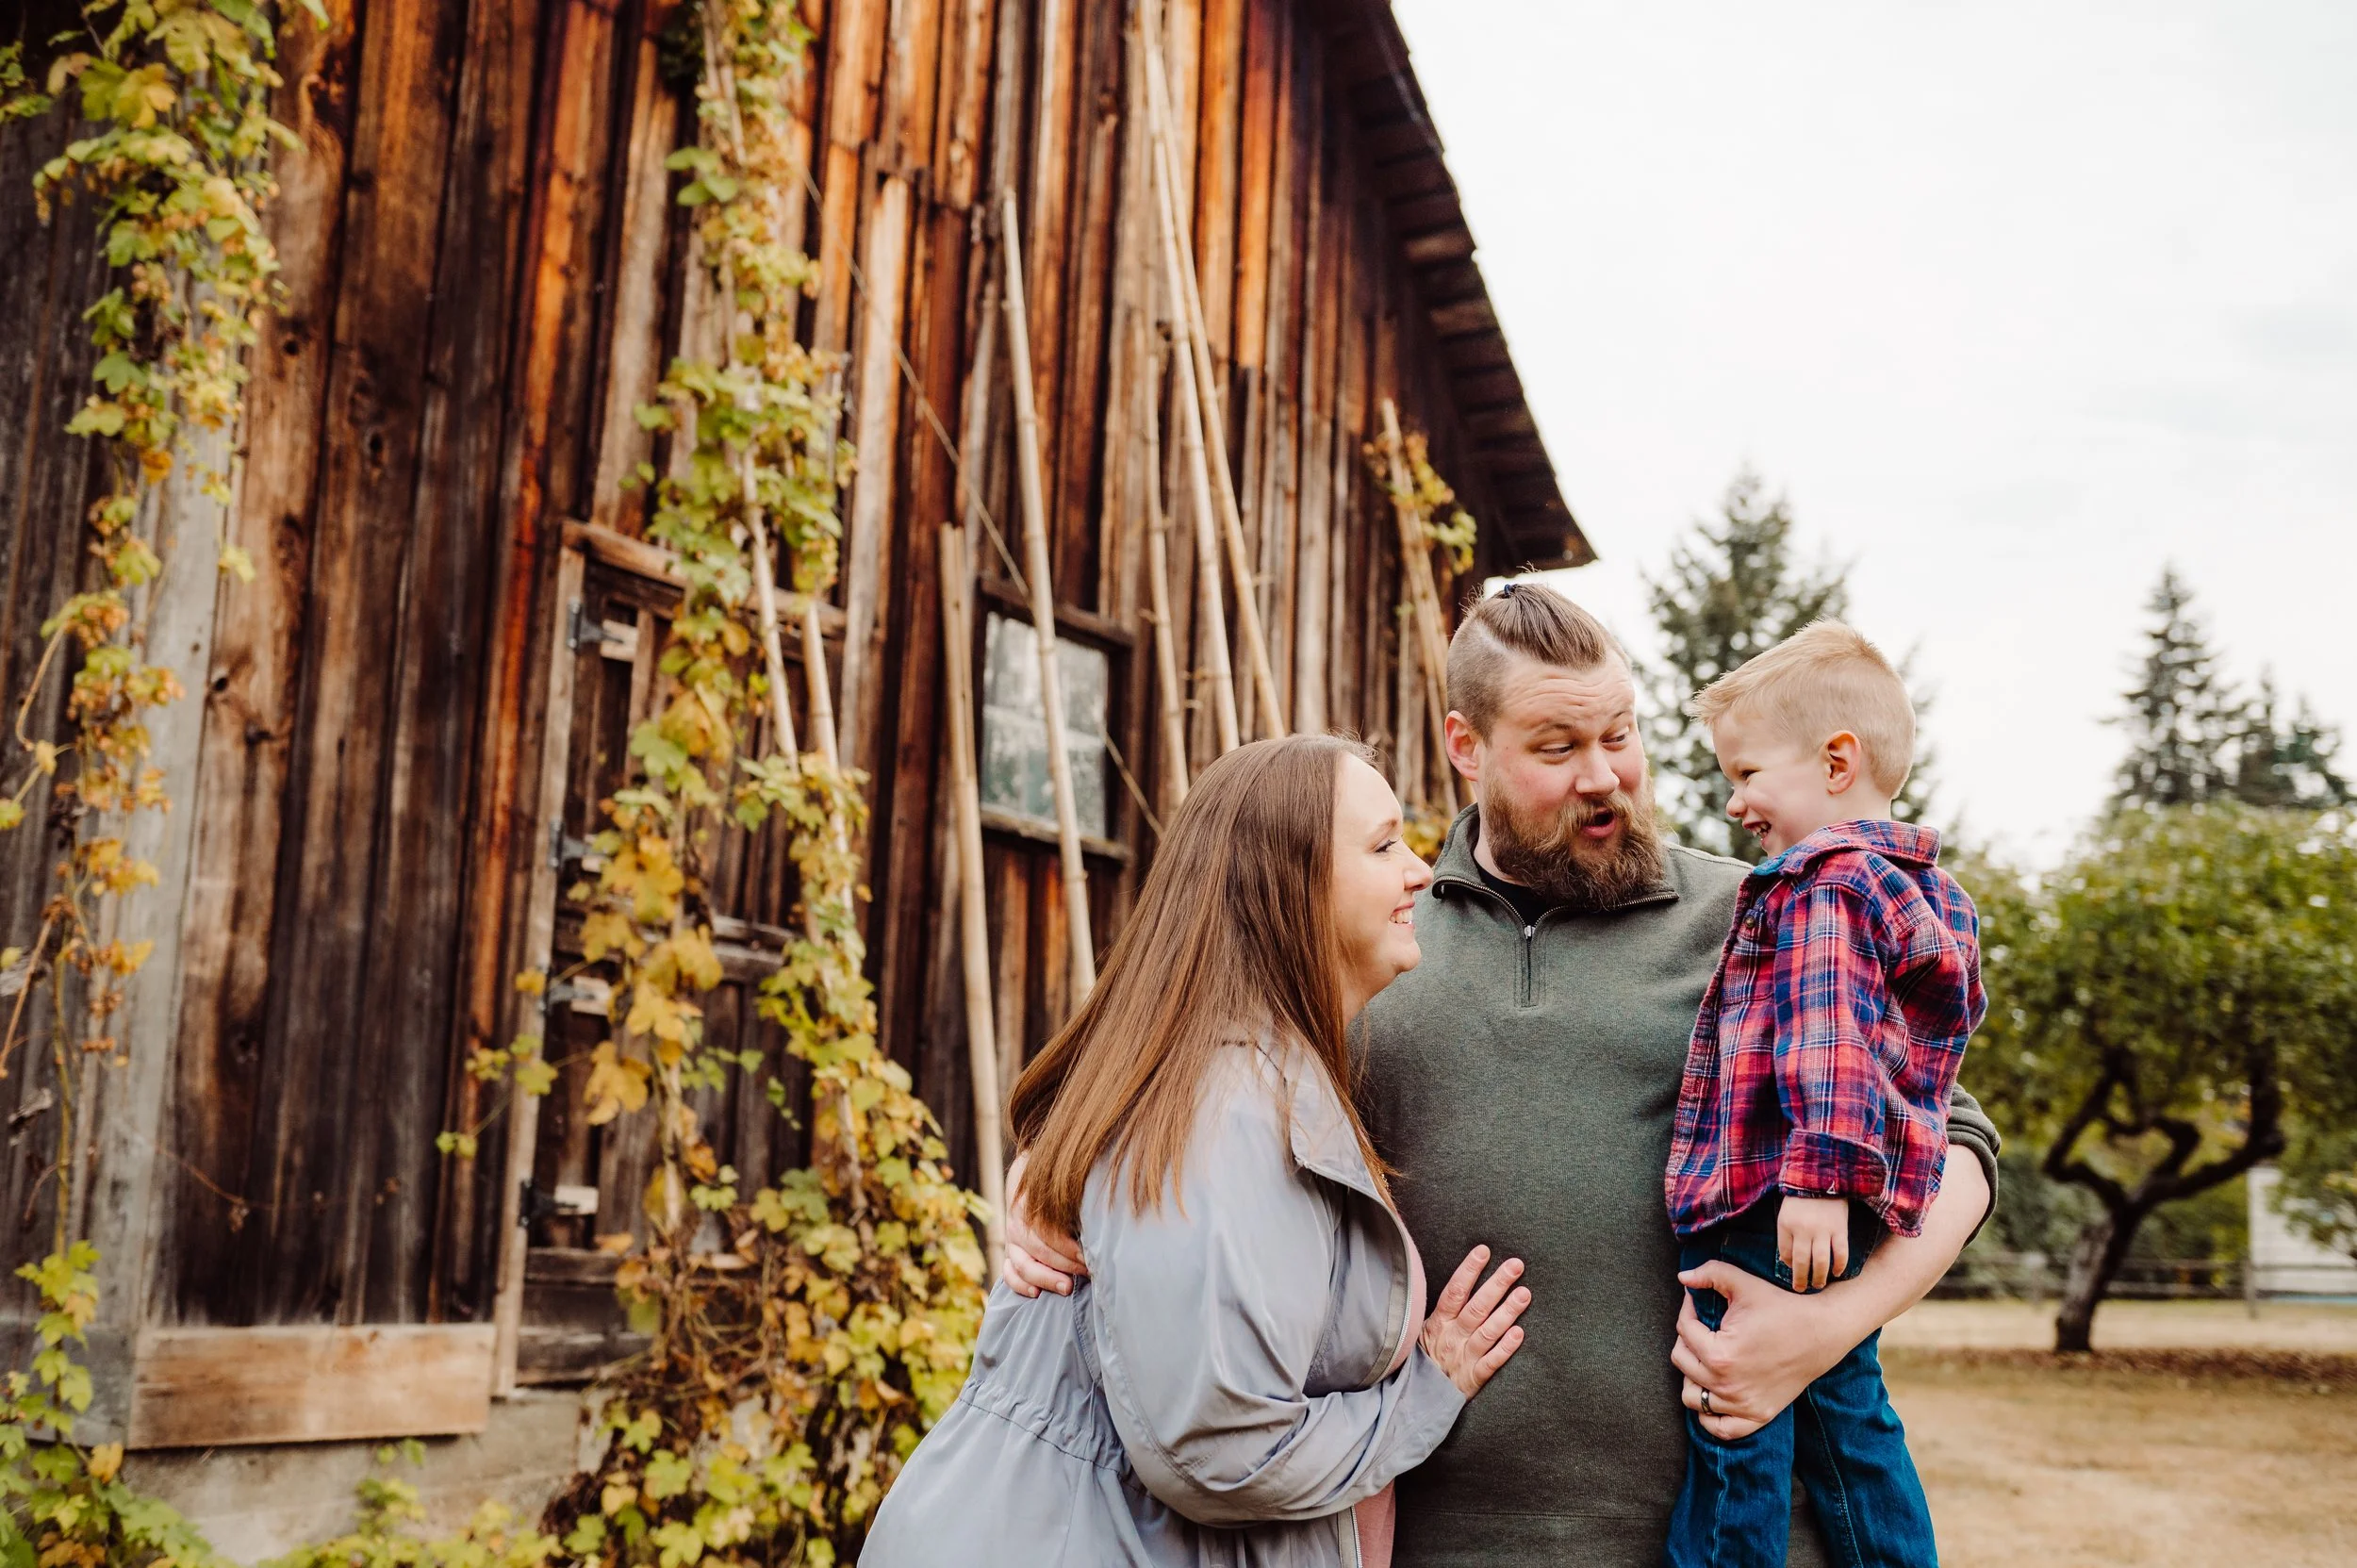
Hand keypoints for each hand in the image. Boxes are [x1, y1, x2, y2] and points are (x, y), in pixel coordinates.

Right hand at [998, 1154, 1087, 1297]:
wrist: (1030, 1182)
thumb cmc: (1056, 1189)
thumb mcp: (1064, 1187)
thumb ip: (1076, 1198)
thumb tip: (1101, 1211)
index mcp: (1030, 1203)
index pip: (1047, 1230)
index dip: (1068, 1245)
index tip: (1090, 1254)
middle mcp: (1017, 1223)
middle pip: (1037, 1250)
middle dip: (1064, 1264)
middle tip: (1087, 1272)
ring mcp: (1011, 1241)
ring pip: (1022, 1265)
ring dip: (1045, 1278)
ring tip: (1068, 1287)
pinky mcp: (1009, 1254)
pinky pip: (1009, 1274)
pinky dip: (1020, 1285)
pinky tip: (1037, 1293)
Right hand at [1419, 1245, 1529, 1397]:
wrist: (1418, 1399)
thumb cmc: (1426, 1357)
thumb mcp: (1423, 1330)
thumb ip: (1443, 1310)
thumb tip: (1459, 1281)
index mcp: (1439, 1322)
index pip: (1455, 1291)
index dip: (1469, 1270)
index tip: (1484, 1251)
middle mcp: (1453, 1337)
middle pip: (1477, 1307)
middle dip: (1497, 1284)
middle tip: (1516, 1265)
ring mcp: (1464, 1357)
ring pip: (1488, 1331)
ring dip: (1507, 1312)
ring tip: (1525, 1294)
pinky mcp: (1474, 1378)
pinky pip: (1492, 1362)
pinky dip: (1505, 1348)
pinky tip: (1519, 1333)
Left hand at [1671, 1259, 1863, 1439]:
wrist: (1821, 1333)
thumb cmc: (1782, 1308)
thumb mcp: (1744, 1284)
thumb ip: (1710, 1273)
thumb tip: (1683, 1277)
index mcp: (1720, 1354)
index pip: (1684, 1331)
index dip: (1688, 1309)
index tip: (1697, 1301)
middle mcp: (1727, 1385)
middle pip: (1682, 1361)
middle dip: (1687, 1339)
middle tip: (1703, 1326)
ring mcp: (1742, 1405)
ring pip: (1692, 1397)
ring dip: (1692, 1375)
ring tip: (1705, 1357)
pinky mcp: (1757, 1416)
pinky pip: (1718, 1428)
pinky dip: (1709, 1415)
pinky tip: (1712, 1392)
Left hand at [1777, 1195, 1849, 1291]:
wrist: (1822, 1178)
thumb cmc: (1801, 1199)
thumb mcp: (1785, 1215)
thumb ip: (1785, 1237)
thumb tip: (1788, 1263)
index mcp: (1787, 1224)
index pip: (1785, 1253)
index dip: (1788, 1266)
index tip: (1792, 1273)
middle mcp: (1804, 1229)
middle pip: (1801, 1261)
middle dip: (1801, 1279)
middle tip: (1801, 1289)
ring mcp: (1823, 1229)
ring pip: (1821, 1261)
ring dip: (1819, 1277)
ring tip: (1818, 1285)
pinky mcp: (1840, 1228)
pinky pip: (1841, 1252)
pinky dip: (1840, 1265)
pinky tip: (1837, 1273)